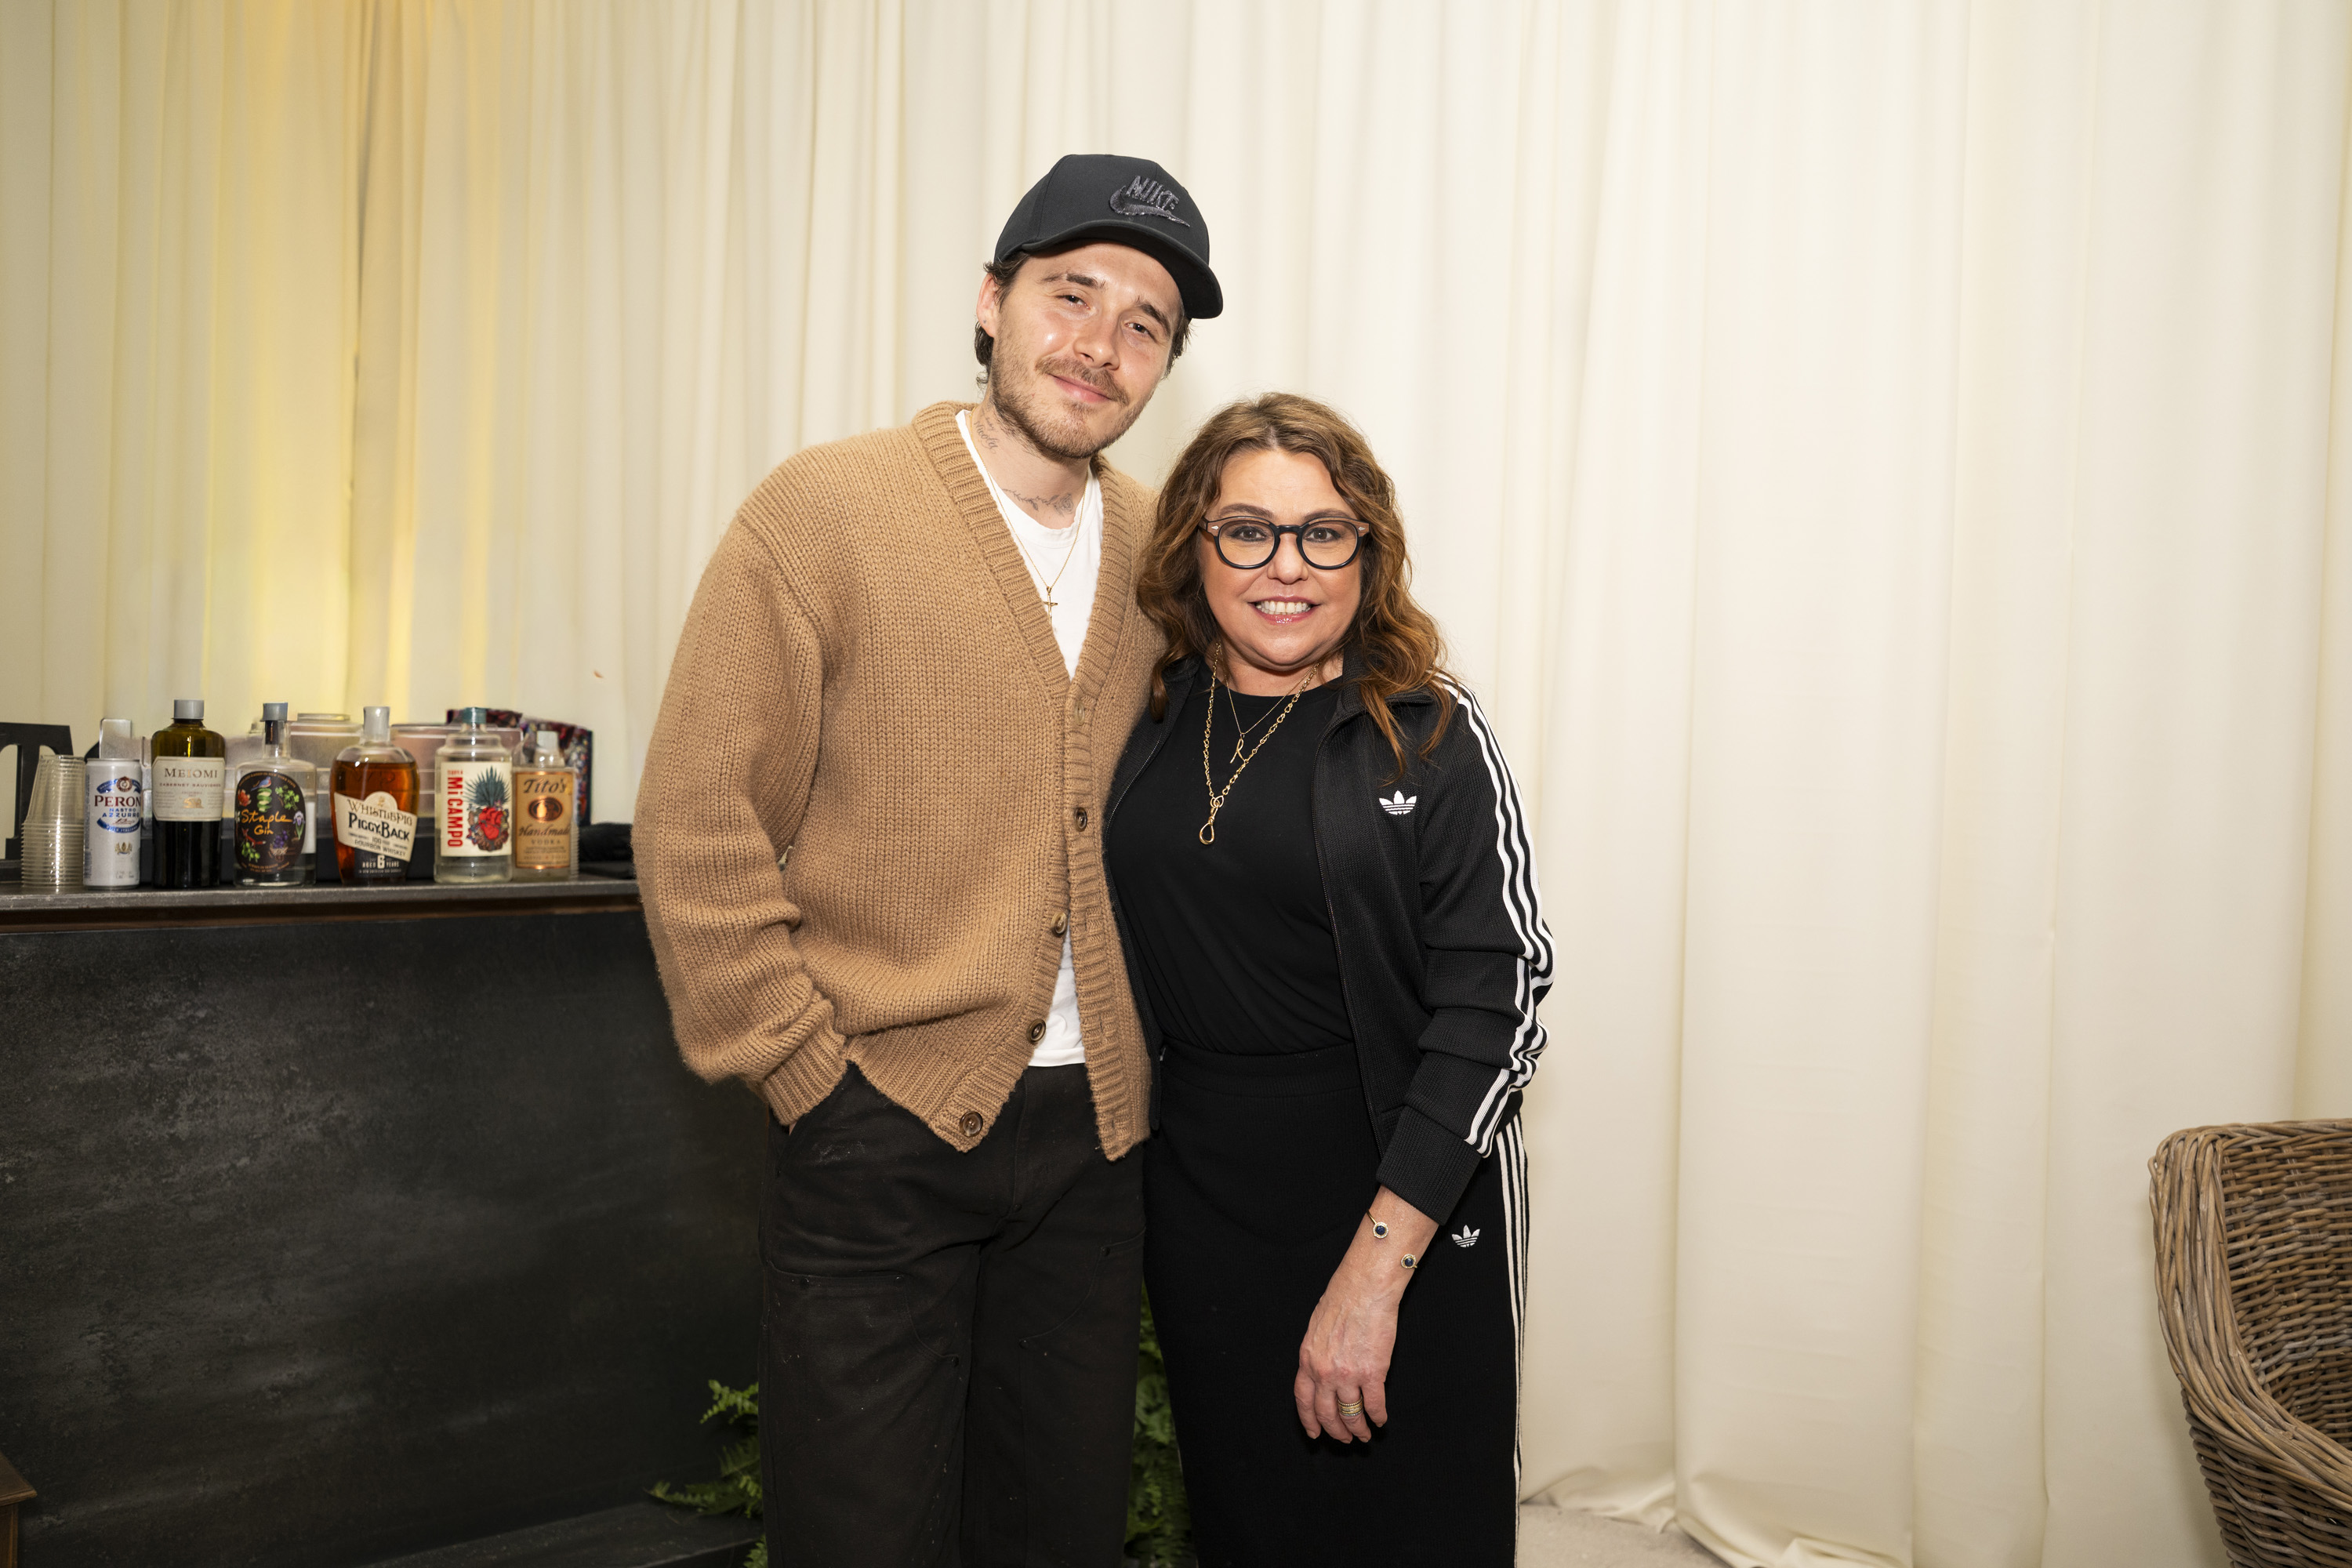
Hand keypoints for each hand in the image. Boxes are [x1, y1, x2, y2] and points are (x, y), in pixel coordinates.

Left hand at [1295, 1187, 1436, 1442]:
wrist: (1365, 1288)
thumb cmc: (1342, 1300)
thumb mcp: (1316, 1328)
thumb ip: (1317, 1353)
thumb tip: (1320, 1371)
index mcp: (1308, 1359)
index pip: (1303, 1400)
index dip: (1309, 1421)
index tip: (1315, 1434)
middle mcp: (1324, 1372)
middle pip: (1327, 1413)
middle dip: (1336, 1431)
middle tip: (1345, 1439)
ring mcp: (1349, 1375)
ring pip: (1351, 1415)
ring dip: (1358, 1429)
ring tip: (1365, 1435)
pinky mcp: (1373, 1372)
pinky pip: (1374, 1405)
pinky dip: (1378, 1416)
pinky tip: (1381, 1420)